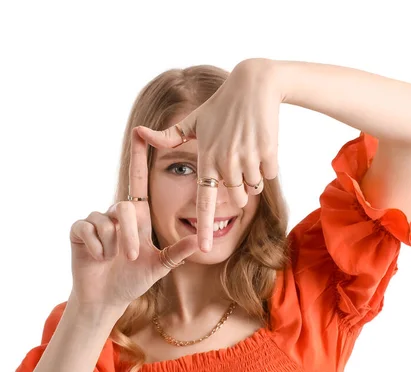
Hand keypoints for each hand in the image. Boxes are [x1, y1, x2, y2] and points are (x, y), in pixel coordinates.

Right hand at [68, 128, 201, 309]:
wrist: (107, 298)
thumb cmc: (133, 279)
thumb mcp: (159, 266)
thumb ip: (178, 252)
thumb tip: (200, 240)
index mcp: (138, 216)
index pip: (139, 181)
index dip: (139, 157)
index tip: (141, 132)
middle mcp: (117, 214)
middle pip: (124, 207)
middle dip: (129, 234)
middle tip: (132, 256)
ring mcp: (96, 221)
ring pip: (104, 219)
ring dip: (111, 244)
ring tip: (112, 259)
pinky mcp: (79, 231)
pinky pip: (85, 228)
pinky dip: (94, 246)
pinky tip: (98, 258)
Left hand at [135, 58, 280, 251]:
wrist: (254, 84)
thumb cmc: (222, 105)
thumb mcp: (194, 120)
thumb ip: (170, 137)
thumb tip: (140, 134)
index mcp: (206, 160)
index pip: (204, 202)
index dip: (204, 228)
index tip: (205, 249)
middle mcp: (225, 163)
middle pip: (236, 198)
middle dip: (239, 190)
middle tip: (238, 166)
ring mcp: (248, 158)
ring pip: (254, 187)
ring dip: (254, 178)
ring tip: (249, 152)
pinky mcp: (268, 153)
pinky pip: (269, 174)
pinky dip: (268, 165)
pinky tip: (261, 144)